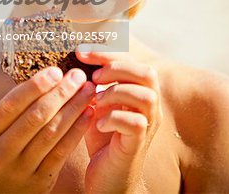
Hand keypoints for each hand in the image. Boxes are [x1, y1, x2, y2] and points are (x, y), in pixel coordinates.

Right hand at [0, 67, 94, 193]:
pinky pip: (62, 151)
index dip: (35, 86)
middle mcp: (1, 151)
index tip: (56, 70)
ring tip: (88, 90)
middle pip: (36, 117)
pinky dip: (77, 130)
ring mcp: (21, 168)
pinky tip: (88, 113)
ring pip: (52, 133)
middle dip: (61, 93)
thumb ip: (15, 109)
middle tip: (78, 76)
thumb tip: (48, 76)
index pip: (11, 104)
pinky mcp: (40, 181)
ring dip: (74, 108)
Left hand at [76, 48, 162, 193]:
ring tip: (96, 100)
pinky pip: (136, 122)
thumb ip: (94, 83)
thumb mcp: (97, 103)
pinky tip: (98, 123)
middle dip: (117, 68)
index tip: (81, 51)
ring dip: (116, 92)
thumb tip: (78, 56)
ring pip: (146, 96)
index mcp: (140, 91)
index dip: (108, 52)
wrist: (107, 177)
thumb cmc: (102, 136)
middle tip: (94, 76)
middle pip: (148, 73)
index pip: (133, 61)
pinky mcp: (139, 144)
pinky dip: (113, 117)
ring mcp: (148, 125)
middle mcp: (150, 106)